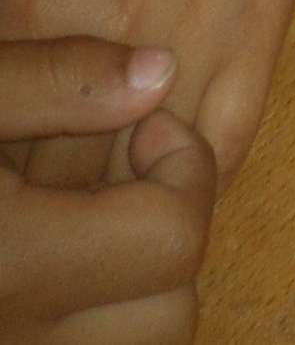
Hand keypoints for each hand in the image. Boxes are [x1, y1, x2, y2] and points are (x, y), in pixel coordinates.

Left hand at [0, 0, 294, 189]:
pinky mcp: (253, 43)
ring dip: (113, 209)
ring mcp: (180, 43)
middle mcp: (91, 35)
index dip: (0, 173)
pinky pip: (214, 159)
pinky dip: (190, 183)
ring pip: (129, 189)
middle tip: (43, 207)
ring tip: (100, 212)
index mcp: (16, 3)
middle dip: (37, 210)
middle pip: (44, 189)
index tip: (9, 169)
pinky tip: (169, 168)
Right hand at [0, 39, 213, 342]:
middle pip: (171, 306)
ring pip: (146, 343)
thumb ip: (53, 78)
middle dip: (169, 227)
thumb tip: (161, 71)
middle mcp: (18, 335)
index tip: (148, 122)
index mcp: (12, 263)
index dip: (183, 165)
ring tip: (101, 223)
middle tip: (123, 176)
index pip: (172, 238)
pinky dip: (112, 319)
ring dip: (146, 286)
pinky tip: (80, 267)